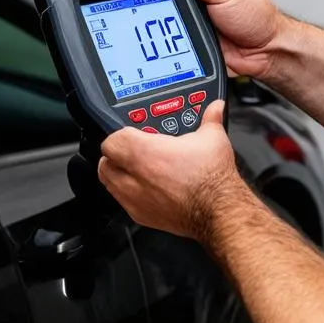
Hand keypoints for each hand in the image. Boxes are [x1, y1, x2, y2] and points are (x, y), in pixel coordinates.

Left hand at [98, 101, 244, 240]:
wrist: (218, 210)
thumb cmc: (212, 177)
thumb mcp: (213, 138)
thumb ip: (210, 118)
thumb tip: (216, 107)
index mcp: (144, 152)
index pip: (113, 140)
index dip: (122, 135)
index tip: (135, 135)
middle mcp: (134, 176)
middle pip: (105, 161)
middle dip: (116, 155)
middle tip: (132, 151)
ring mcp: (134, 198)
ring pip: (109, 182)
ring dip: (117, 173)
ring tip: (135, 169)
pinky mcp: (140, 215)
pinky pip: (121, 201)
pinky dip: (127, 193)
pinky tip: (145, 188)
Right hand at [179, 0, 281, 80]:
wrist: (264, 51)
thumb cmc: (258, 18)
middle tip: (179, 7)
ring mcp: (195, 12)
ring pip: (168, 10)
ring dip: (170, 18)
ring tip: (185, 22)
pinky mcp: (192, 31)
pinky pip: (174, 31)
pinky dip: (172, 34)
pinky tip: (179, 35)